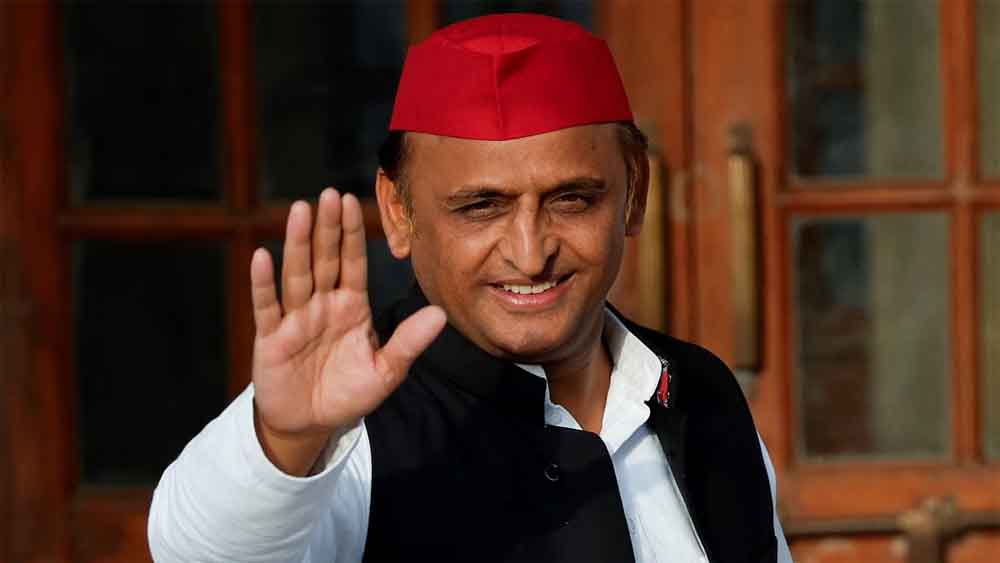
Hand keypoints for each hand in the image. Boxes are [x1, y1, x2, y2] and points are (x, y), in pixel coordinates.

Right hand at [250, 188, 445, 474]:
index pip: (353, 263)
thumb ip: (409, 343)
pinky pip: (267, 307)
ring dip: (297, 243)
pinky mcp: (271, 338)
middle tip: (328, 194)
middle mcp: (322, 305)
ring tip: (300, 211)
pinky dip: (263, 283)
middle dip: (327, 227)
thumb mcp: (386, 371)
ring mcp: (295, 319)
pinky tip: (263, 256)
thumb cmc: (348, 392)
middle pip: (324, 259)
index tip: (352, 201)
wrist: (312, 424)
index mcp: (351, 307)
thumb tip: (441, 315)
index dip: (352, 233)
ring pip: (296, 274)